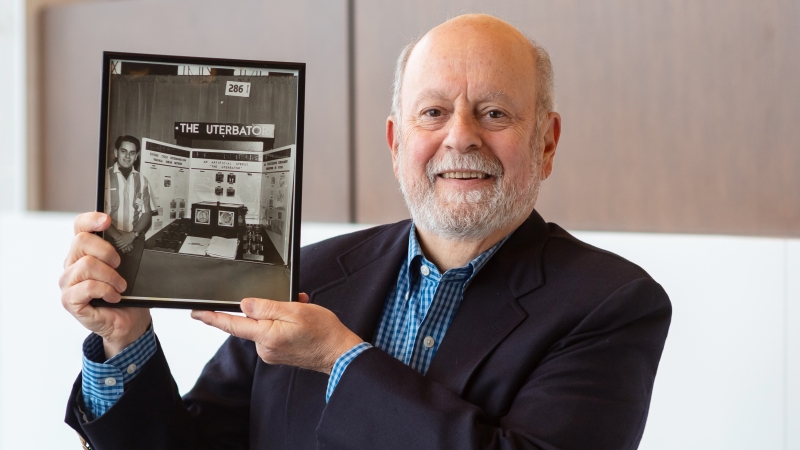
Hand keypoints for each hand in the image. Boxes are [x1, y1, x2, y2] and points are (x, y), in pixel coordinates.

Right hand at [59, 212, 151, 357]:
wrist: (127, 321)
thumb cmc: (126, 293)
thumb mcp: (128, 268)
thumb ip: (122, 251)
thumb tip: (132, 233)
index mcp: (84, 252)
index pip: (79, 227)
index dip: (91, 220)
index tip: (107, 221)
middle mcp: (72, 265)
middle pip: (81, 242)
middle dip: (107, 251)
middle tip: (120, 264)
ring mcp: (68, 283)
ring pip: (86, 264)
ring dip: (110, 275)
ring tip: (120, 285)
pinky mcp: (70, 300)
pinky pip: (88, 287)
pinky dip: (106, 290)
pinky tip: (114, 296)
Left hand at [191, 294, 363, 373]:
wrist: (339, 354)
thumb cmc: (323, 333)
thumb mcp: (296, 310)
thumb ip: (267, 306)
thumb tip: (245, 304)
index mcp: (266, 335)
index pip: (232, 324)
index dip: (212, 317)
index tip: (196, 312)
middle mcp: (265, 347)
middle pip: (252, 321)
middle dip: (268, 307)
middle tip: (293, 301)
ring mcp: (271, 353)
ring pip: (265, 326)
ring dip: (279, 314)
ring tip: (301, 309)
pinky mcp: (278, 354)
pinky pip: (272, 333)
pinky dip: (283, 323)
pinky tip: (299, 321)